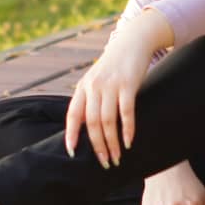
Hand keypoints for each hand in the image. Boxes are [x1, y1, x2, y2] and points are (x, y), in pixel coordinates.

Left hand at [65, 7, 172, 167]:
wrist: (133, 42)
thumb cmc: (114, 66)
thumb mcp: (97, 79)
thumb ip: (90, 99)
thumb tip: (87, 126)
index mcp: (83, 87)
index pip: (73, 115)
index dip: (71, 134)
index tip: (72, 152)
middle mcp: (94, 86)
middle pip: (92, 123)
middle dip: (98, 146)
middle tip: (105, 162)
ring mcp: (111, 85)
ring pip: (108, 121)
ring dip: (113, 143)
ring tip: (117, 158)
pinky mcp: (128, 84)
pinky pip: (126, 112)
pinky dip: (127, 129)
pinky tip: (129, 142)